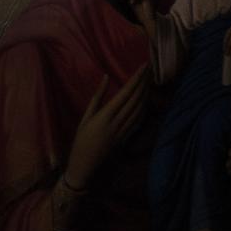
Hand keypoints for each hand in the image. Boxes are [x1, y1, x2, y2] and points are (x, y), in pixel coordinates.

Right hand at [63, 69, 148, 189]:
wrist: (85, 164)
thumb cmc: (81, 139)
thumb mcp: (85, 116)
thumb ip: (97, 96)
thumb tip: (105, 77)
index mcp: (105, 115)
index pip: (125, 93)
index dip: (136, 79)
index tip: (143, 66)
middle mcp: (117, 122)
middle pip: (135, 99)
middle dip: (144, 83)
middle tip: (149, 69)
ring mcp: (124, 130)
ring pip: (140, 109)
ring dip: (146, 94)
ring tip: (149, 81)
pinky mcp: (127, 137)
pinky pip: (139, 120)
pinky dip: (145, 108)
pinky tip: (147, 100)